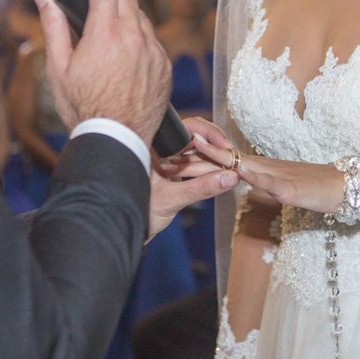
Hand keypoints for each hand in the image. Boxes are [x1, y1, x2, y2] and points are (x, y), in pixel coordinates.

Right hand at [32, 0, 170, 145]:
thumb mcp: (59, 68)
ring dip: (127, 19)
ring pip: (143, 18)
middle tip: (96, 9)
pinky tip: (128, 61)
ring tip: (111, 41)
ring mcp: (154, 53)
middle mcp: (135, 38)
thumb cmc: (84, 109)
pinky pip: (154, 42)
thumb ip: (54, 26)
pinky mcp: (165, 68)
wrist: (117, 139)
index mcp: (105, 34)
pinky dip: (141, 43)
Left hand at [147, 118, 238, 238]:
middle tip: (233, 160)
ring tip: (232, 170)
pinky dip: (209, 172)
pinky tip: (222, 178)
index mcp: (153, 146)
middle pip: (197, 139)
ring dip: (216, 163)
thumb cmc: (138, 214)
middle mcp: (161, 149)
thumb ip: (201, 188)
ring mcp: (168, 161)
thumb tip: (230, 178)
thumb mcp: (171, 200)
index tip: (225, 144)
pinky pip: (196, 167)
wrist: (126, 231)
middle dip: (217, 149)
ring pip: (199, 155)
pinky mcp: (174, 173)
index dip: (209, 133)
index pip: (187, 127)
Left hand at [194, 138, 344, 213]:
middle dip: (202, 148)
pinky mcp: (291, 188)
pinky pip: (269, 181)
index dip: (203, 154)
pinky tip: (239, 170)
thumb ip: (260, 183)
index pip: (226, 159)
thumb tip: (241, 180)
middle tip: (175, 136)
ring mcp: (278, 175)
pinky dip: (253, 175)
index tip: (179, 147)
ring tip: (197, 144)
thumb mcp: (279, 188)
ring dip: (220, 155)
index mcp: (261, 169)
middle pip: (228, 156)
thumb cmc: (313, 189)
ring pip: (244, 164)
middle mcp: (266, 167)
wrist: (344, 187)